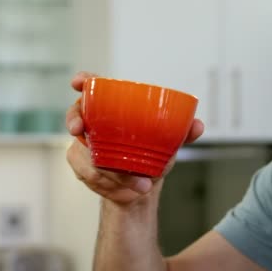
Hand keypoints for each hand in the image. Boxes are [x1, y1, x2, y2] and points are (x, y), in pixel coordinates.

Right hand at [65, 71, 204, 205]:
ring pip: (84, 152)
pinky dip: (107, 183)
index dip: (83, 82)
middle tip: (79, 129)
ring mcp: (84, 144)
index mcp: (111, 108)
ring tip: (137, 182)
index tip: (79, 82)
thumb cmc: (150, 155)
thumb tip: (197, 126)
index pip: (92, 88)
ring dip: (107, 169)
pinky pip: (87, 172)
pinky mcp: (81, 165)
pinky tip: (123, 189)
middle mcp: (93, 123)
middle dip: (74, 120)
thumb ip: (181, 132)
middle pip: (75, 114)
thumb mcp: (167, 142)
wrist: (142, 187)